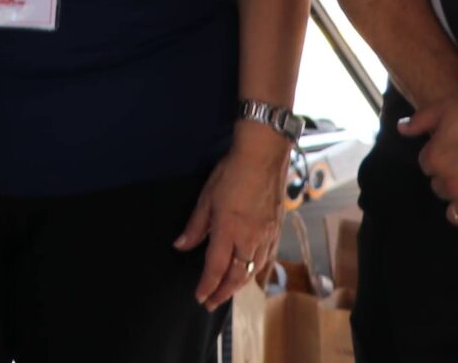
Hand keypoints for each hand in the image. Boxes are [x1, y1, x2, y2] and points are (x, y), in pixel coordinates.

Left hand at [176, 124, 288, 309]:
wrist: (263, 155)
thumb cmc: (232, 172)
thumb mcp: (207, 196)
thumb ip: (196, 226)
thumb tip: (181, 245)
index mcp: (229, 229)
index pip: (216, 267)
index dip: (207, 285)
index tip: (200, 297)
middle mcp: (249, 238)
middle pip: (237, 276)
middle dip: (222, 292)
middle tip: (211, 303)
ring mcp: (266, 236)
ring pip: (253, 270)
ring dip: (239, 286)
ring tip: (227, 292)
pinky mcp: (276, 231)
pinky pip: (267, 259)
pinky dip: (258, 272)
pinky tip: (252, 275)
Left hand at [401, 88, 457, 252]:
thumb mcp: (448, 107)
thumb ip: (421, 120)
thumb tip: (401, 128)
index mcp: (435, 158)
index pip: (428, 166)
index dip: (440, 159)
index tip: (453, 154)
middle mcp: (450, 183)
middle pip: (442, 189)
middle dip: (451, 182)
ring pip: (457, 213)